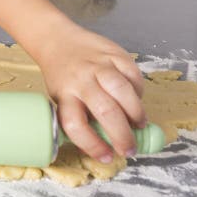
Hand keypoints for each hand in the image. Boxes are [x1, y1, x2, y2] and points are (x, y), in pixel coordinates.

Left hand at [37, 23, 146, 162]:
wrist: (58, 39)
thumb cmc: (61, 75)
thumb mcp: (60, 96)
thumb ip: (80, 115)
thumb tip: (105, 145)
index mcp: (64, 94)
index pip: (76, 124)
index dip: (92, 144)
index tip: (106, 157)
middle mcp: (81, 79)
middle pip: (106, 111)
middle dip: (122, 135)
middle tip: (130, 148)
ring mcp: (99, 65)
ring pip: (123, 92)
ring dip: (136, 113)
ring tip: (139, 124)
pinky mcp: (115, 54)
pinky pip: (133, 75)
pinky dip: (139, 91)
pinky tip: (136, 99)